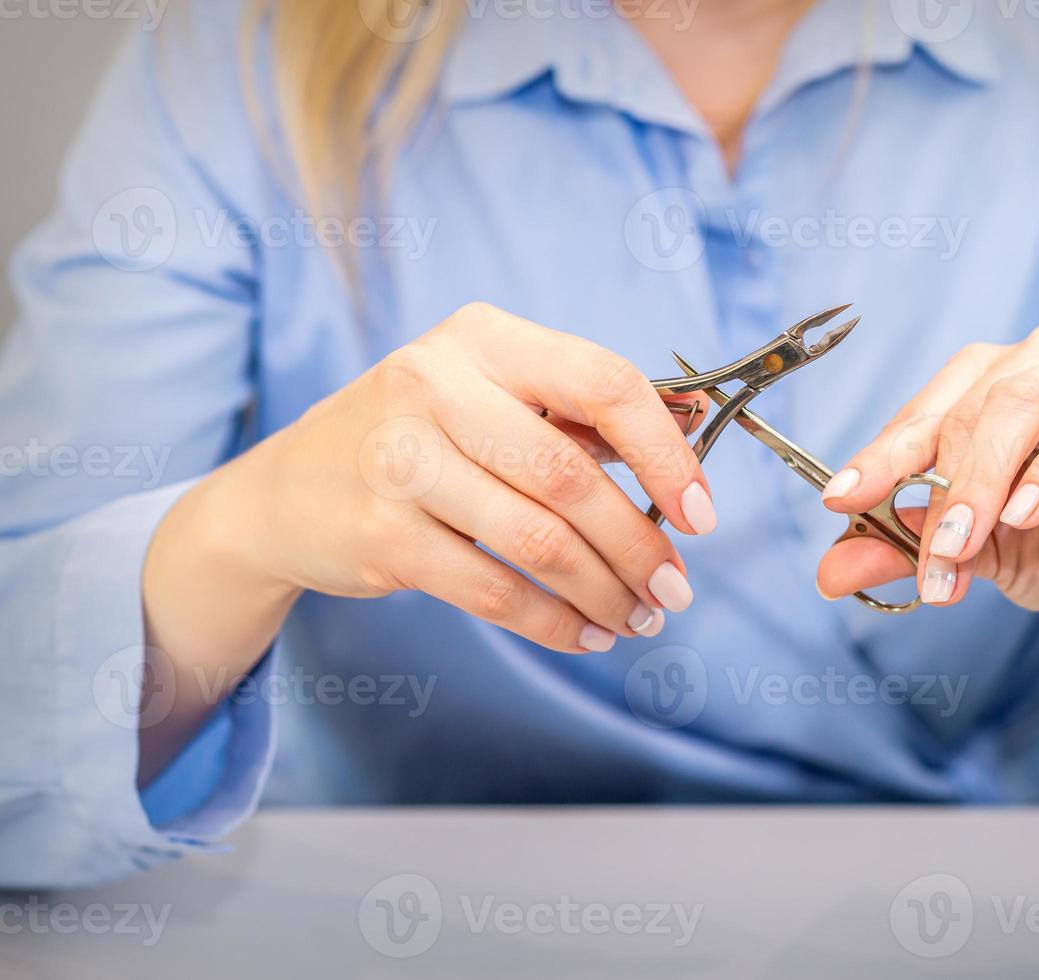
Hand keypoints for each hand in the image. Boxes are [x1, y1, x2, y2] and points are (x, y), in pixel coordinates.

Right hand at [158, 302, 715, 654]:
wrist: (284, 494)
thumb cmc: (415, 438)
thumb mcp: (487, 395)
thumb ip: (576, 412)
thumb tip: (693, 425)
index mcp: (482, 339)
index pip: (603, 382)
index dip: (666, 452)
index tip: (702, 512)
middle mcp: (435, 385)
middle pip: (572, 476)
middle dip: (639, 544)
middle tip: (676, 588)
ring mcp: (401, 462)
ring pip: (539, 542)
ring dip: (605, 591)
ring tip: (640, 616)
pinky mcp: (382, 535)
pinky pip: (495, 591)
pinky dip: (555, 623)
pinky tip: (587, 634)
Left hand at [817, 324, 1038, 640]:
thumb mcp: (973, 556)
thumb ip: (906, 550)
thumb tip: (829, 572)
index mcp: (986, 387)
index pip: (922, 414)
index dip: (880, 458)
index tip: (840, 503)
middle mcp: (1036, 364)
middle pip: (967, 410)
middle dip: (940, 492)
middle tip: (930, 562)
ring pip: (1020, 403)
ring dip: (984, 480)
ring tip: (968, 543)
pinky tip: (1027, 513)